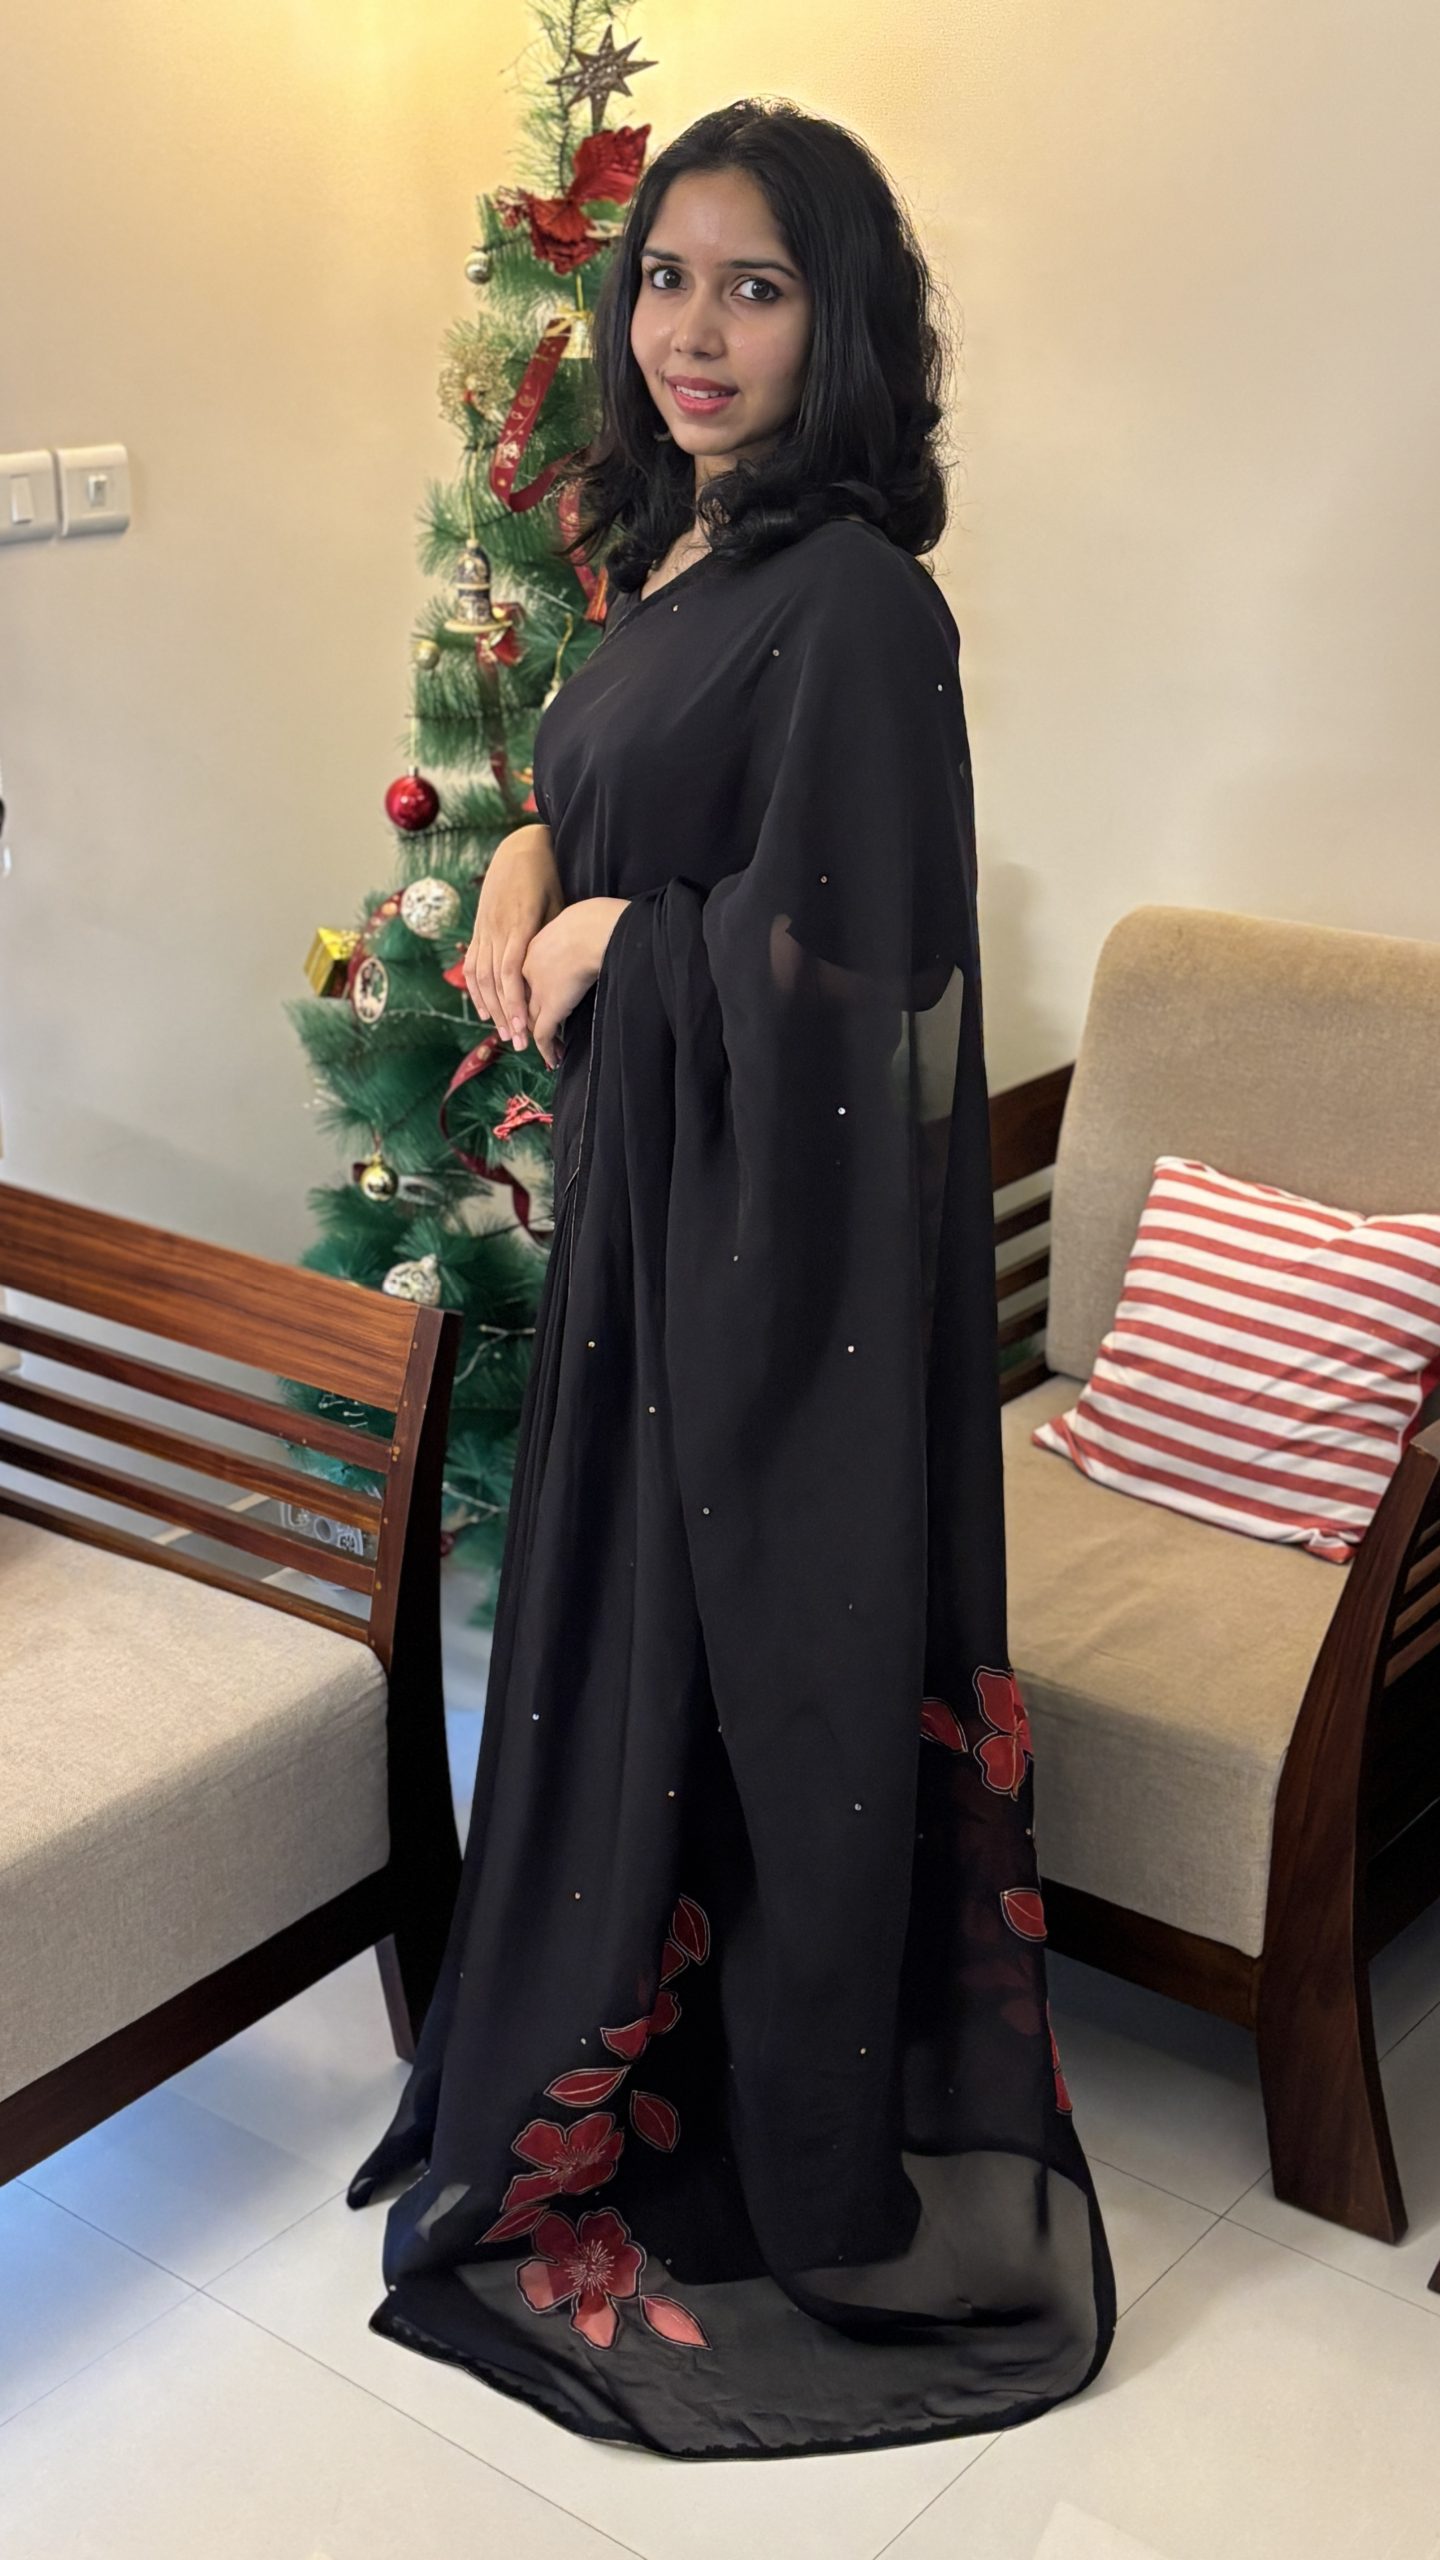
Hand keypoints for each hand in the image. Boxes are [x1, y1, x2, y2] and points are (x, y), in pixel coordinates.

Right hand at [463, 823, 563, 1050]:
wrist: (520, 848)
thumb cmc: (547, 876)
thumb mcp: (556, 904)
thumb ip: (550, 936)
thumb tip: (553, 971)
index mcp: (517, 924)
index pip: (511, 972)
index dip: (515, 1002)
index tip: (525, 1028)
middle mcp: (496, 929)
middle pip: (494, 980)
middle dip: (504, 1014)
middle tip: (517, 1042)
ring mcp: (484, 929)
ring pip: (479, 975)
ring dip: (489, 1006)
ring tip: (502, 1032)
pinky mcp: (479, 928)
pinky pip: (472, 963)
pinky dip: (475, 989)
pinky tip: (483, 1008)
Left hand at [523, 897, 630, 1067]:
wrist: (592, 929)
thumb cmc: (591, 920)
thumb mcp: (571, 922)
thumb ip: (568, 934)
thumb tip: (580, 937)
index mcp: (529, 949)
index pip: (522, 980)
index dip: (526, 996)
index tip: (531, 1006)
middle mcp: (526, 972)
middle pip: (520, 1002)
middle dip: (525, 1020)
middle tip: (532, 1034)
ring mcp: (537, 991)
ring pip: (529, 1020)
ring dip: (536, 1038)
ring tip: (546, 1051)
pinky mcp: (551, 1006)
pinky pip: (543, 1033)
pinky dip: (547, 1048)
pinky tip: (554, 1058)